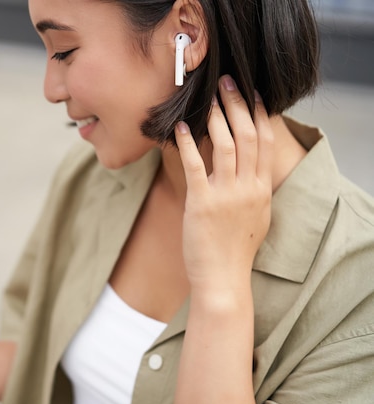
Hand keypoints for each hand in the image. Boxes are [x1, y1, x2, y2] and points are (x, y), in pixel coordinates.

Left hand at [174, 75, 273, 294]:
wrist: (223, 278)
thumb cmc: (235, 249)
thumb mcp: (256, 216)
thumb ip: (253, 189)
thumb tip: (248, 168)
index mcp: (262, 189)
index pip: (266, 142)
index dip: (259, 114)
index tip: (253, 93)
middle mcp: (249, 188)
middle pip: (249, 135)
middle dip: (238, 104)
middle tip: (228, 82)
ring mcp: (227, 194)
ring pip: (227, 145)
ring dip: (216, 117)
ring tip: (208, 98)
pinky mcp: (202, 202)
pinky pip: (195, 166)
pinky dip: (187, 144)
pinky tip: (179, 128)